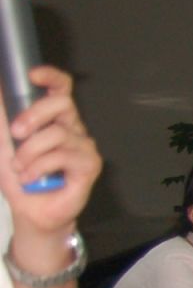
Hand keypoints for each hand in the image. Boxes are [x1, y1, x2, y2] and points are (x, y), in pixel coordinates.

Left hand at [0, 66, 100, 244]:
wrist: (31, 212)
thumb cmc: (22, 179)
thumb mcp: (2, 144)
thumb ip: (2, 119)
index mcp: (54, 120)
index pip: (61, 89)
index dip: (51, 76)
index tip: (32, 75)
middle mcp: (72, 128)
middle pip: (62, 103)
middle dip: (34, 115)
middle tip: (16, 133)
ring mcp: (83, 146)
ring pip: (57, 133)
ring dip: (29, 152)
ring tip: (20, 168)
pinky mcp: (89, 164)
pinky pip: (61, 155)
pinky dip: (38, 167)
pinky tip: (31, 177)